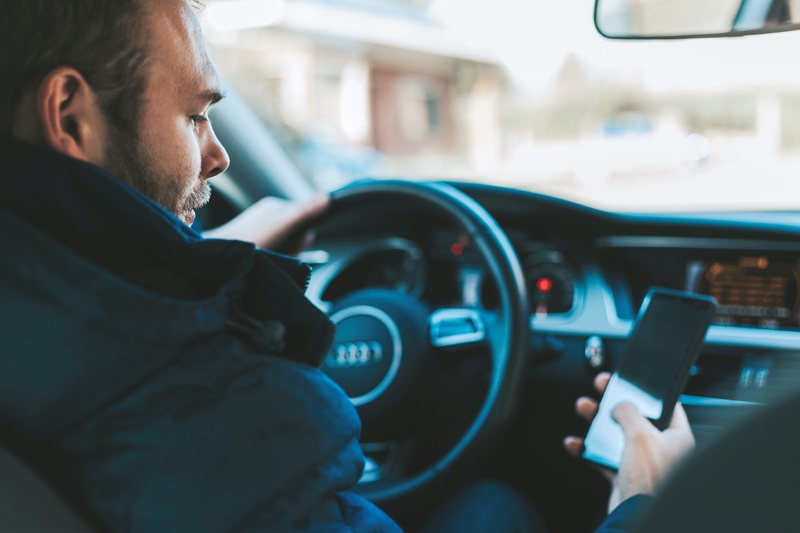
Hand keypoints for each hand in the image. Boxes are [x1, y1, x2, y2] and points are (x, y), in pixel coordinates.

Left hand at [204, 195, 329, 255]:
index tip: (298, 242)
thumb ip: (305, 212)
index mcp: (274, 208)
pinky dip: (273, 260)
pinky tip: (264, 261)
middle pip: (295, 234)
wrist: (219, 257)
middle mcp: (267, 218)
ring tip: (271, 257)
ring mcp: (259, 232)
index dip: (304, 234)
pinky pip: (273, 253)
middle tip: (282, 253)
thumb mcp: (283, 224)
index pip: (303, 217)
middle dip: (294, 247)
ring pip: (284, 246)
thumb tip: (327, 198)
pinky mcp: (253, 247)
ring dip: (284, 255)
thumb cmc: (251, 238)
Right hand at [563, 373, 695, 513]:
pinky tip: (575, 443)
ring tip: (584, 408)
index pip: (665, 405)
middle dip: (614, 402)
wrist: (635, 516)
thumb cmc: (649, 481)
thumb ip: (628, 412)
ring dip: (597, 422)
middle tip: (602, 387)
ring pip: (617, 434)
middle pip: (636, 417)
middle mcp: (662, 449)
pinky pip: (603, 457)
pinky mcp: (625, 475)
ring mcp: (642, 462)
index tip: (630, 380)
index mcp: (677, 437)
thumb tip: (620, 405)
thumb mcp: (640, 434)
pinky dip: (587, 449)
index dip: (646, 391)